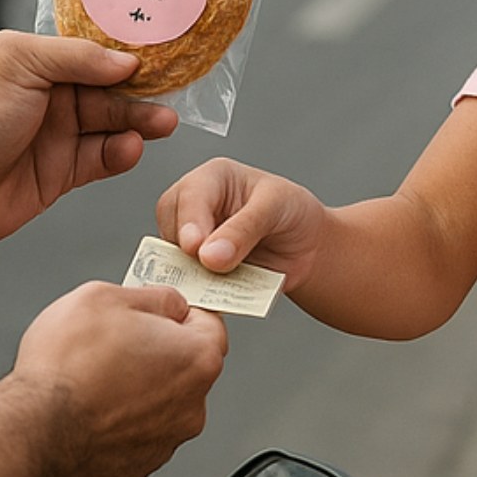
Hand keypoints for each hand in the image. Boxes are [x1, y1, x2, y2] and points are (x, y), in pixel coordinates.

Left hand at [0, 33, 176, 249]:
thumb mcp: (19, 65)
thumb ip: (75, 58)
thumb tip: (125, 61)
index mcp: (37, 61)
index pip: (93, 50)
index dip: (127, 50)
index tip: (164, 48)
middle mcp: (50, 95)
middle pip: (110, 89)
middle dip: (143, 90)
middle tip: (175, 91)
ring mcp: (57, 136)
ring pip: (112, 124)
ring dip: (139, 122)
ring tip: (164, 123)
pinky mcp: (61, 174)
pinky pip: (101, 160)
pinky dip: (120, 154)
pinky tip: (131, 148)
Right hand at [15, 281, 227, 476]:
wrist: (29, 429)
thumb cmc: (64, 366)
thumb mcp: (106, 296)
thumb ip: (153, 297)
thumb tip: (168, 303)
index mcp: (196, 359)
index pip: (209, 324)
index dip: (179, 311)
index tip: (160, 310)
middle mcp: (190, 408)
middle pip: (184, 368)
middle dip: (156, 353)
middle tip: (115, 343)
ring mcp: (163, 444)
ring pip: (158, 406)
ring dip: (136, 392)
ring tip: (93, 380)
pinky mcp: (134, 472)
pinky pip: (133, 438)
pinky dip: (116, 426)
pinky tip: (88, 411)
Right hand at [155, 158, 327, 292]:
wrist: (306, 246)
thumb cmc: (291, 211)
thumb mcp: (276, 207)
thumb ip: (244, 229)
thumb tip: (210, 256)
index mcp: (212, 178)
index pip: (189, 196)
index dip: (190, 223)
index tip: (194, 248)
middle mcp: (194, 207)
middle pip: (170, 227)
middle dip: (186, 252)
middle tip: (206, 269)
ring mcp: (191, 240)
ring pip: (172, 260)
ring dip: (191, 276)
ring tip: (214, 285)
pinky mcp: (196, 270)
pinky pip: (188, 284)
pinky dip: (198, 294)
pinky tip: (214, 298)